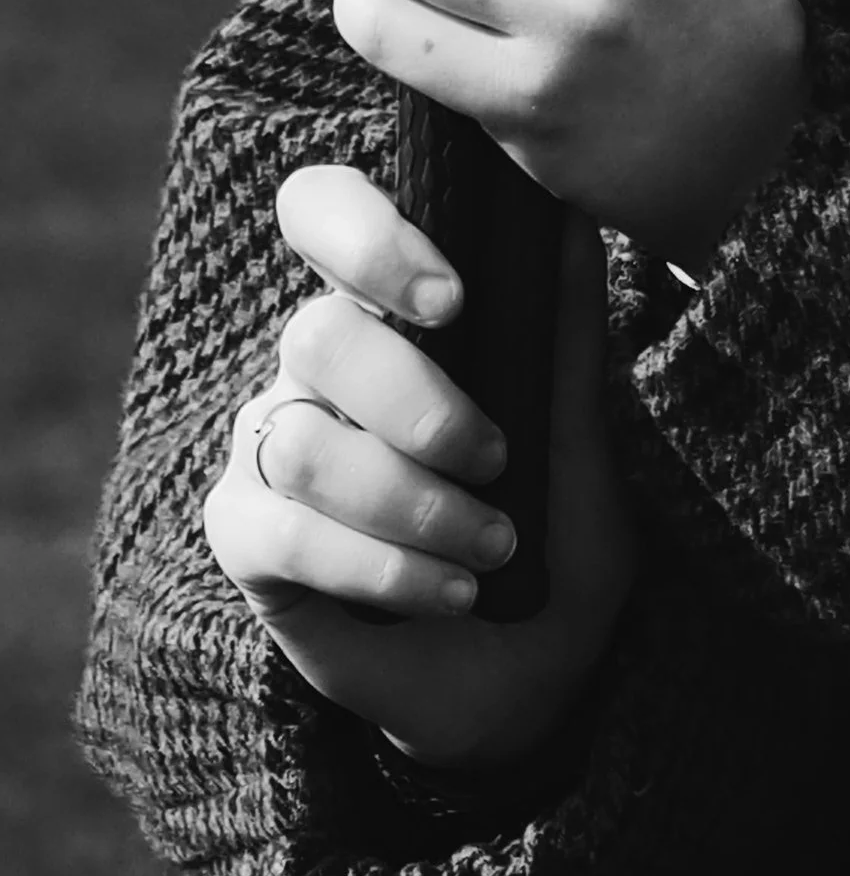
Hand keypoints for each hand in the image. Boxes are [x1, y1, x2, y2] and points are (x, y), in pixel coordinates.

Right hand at [204, 165, 635, 770]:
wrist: (534, 666)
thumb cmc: (556, 526)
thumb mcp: (579, 433)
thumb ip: (564, 328)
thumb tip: (568, 212)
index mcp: (392, 306)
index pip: (322, 210)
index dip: (367, 235)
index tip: (455, 300)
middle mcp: (317, 362)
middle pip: (317, 334)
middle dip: (418, 403)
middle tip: (497, 457)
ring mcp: (272, 443)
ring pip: (304, 442)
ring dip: (416, 503)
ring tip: (496, 546)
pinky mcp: (245, 536)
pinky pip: (287, 535)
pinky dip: (385, 568)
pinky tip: (454, 592)